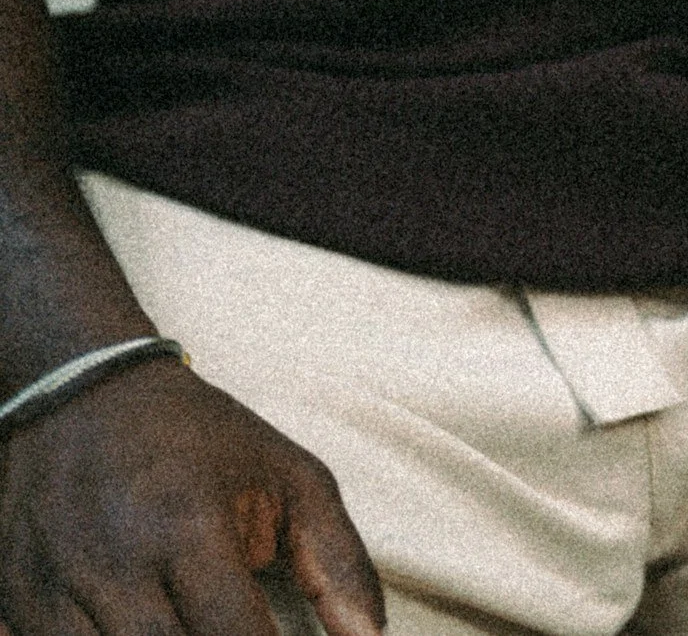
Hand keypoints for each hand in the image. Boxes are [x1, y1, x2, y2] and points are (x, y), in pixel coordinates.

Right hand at [0, 357, 383, 635]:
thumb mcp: (291, 479)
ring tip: (193, 626)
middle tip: (235, 635)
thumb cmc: (199, 439)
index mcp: (186, 528)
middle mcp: (111, 563)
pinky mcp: (14, 601)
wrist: (85, 393)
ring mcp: (51, 588)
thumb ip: (338, 563)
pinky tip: (144, 626)